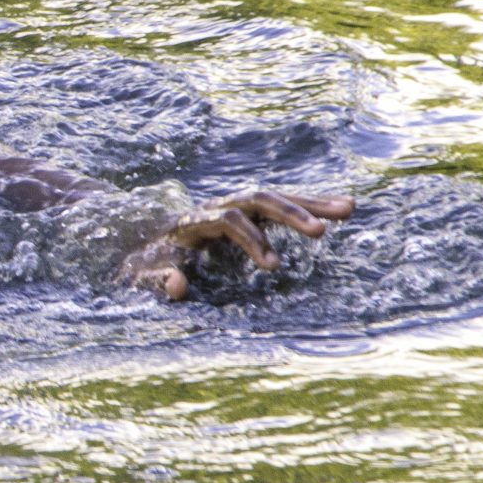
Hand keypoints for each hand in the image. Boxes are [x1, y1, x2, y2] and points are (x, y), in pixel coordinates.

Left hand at [119, 189, 356, 300]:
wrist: (131, 235)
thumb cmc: (138, 261)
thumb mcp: (138, 275)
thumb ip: (154, 280)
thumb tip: (177, 285)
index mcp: (192, 221)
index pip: (228, 220)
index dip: (250, 240)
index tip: (272, 266)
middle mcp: (215, 206)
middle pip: (256, 199)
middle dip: (290, 213)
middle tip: (321, 232)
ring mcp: (232, 205)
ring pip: (275, 197)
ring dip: (311, 202)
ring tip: (350, 207)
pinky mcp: (245, 212)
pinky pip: (279, 205)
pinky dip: (308, 206)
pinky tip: (339, 208)